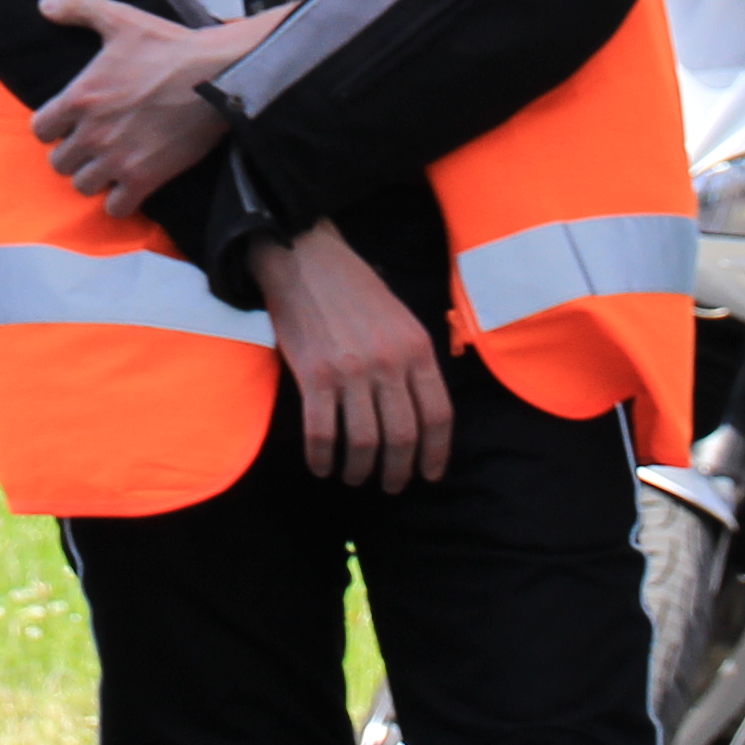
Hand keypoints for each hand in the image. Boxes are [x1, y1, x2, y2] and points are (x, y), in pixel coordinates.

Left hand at [28, 0, 275, 212]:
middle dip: (73, 154)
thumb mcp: (120, 18)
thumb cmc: (168, 46)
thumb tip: (44, 4)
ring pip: (83, 186)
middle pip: (59, 163)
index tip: (69, 124)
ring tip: (109, 165)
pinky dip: (120, 201)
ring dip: (94, 177)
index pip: (40, 130)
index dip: (52, 128)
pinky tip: (130, 184)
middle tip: (92, 145)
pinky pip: (115, 208)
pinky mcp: (145, 178)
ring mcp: (117, 159)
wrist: (216, 75)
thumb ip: (78, 7)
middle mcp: (92, 133)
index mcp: (80, 97)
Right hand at [258, 221, 453, 491]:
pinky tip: (322, 466)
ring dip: (360, 470)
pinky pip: (322, 432)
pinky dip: (322, 458)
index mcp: (417, 348)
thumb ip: (413, 360)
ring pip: (364, 441)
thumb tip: (420, 411)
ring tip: (355, 477)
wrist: (306, 260)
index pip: (438, 415)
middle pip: (403, 436)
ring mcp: (351, 371)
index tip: (429, 474)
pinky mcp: (314, 375)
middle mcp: (389, 362)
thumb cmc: (354, 289)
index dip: (436, 452)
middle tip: (391, 484)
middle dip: (399, 470)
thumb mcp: (401, 318)